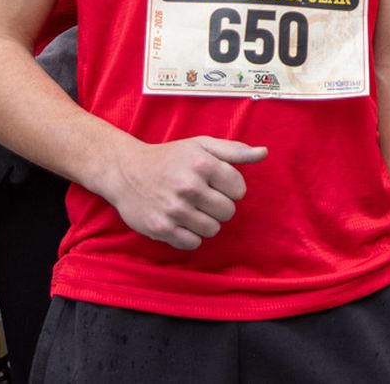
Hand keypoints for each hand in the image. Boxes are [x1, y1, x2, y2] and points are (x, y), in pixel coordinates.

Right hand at [101, 137, 266, 250]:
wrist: (126, 171)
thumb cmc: (170, 157)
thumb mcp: (201, 146)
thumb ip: (234, 151)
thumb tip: (263, 152)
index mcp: (203, 164)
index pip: (240, 190)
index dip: (231, 188)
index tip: (215, 183)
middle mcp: (189, 187)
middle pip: (228, 212)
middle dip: (219, 206)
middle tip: (201, 197)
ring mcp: (174, 209)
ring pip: (212, 230)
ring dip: (205, 222)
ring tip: (190, 208)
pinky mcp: (161, 228)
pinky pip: (192, 243)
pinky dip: (189, 235)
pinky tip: (179, 221)